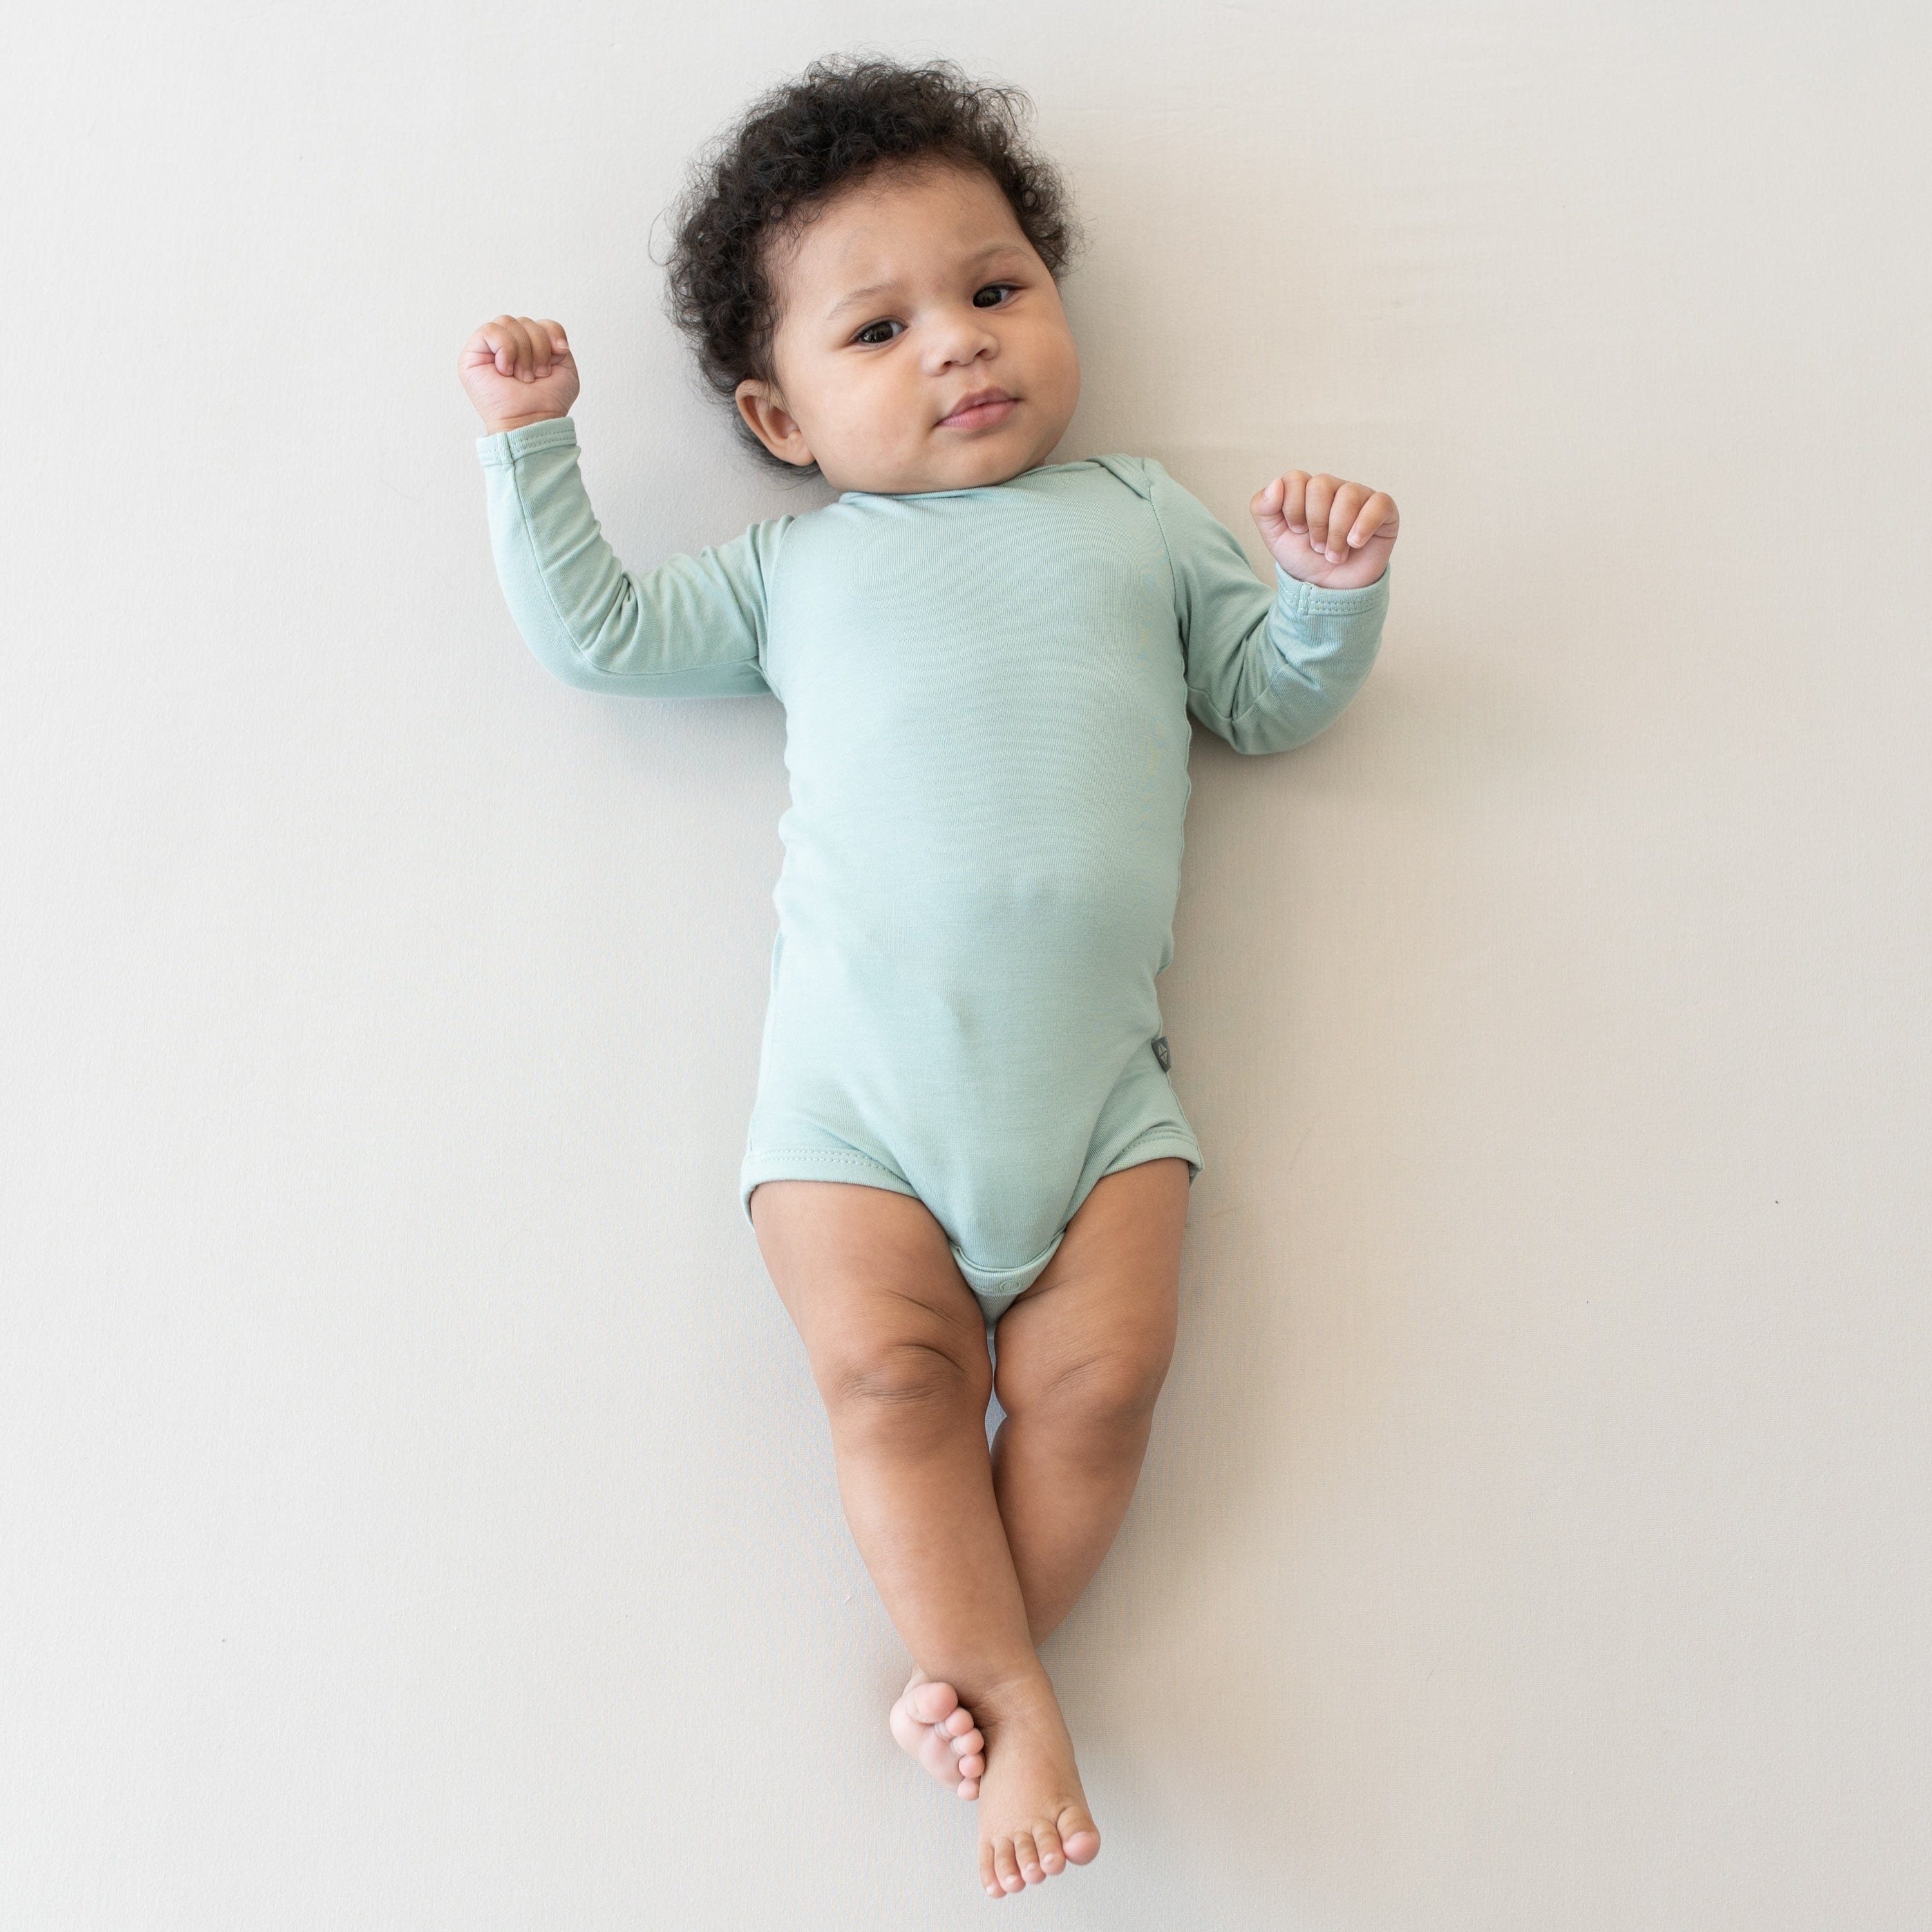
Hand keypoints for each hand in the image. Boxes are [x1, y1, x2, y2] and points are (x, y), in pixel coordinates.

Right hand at [458, 314, 580, 433]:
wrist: (533, 421)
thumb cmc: (547, 401)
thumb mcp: (564, 366)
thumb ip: (556, 339)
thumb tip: (548, 332)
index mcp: (528, 347)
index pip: (539, 322)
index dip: (551, 334)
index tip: (559, 354)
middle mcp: (508, 345)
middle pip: (524, 321)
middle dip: (538, 348)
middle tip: (536, 375)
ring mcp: (489, 349)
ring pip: (508, 322)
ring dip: (523, 352)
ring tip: (523, 376)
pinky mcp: (472, 355)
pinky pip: (490, 330)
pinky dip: (505, 349)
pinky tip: (506, 370)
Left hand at [1251, 471, 1397, 588]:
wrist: (1330, 590)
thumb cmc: (1305, 559)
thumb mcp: (1274, 537)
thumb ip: (1262, 508)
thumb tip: (1275, 484)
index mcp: (1307, 489)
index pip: (1295, 479)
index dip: (1293, 510)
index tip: (1297, 532)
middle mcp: (1334, 488)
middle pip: (1320, 485)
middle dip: (1315, 523)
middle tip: (1317, 546)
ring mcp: (1360, 496)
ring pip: (1347, 496)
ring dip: (1336, 533)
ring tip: (1335, 554)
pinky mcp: (1384, 510)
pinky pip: (1378, 503)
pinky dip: (1363, 526)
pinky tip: (1355, 544)